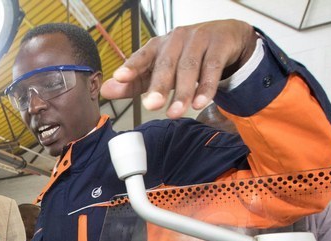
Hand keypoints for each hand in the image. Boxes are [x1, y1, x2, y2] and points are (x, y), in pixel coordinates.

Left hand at [101, 20, 257, 118]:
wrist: (226, 37)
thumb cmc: (186, 55)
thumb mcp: (159, 69)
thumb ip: (134, 82)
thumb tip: (105, 91)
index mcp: (159, 45)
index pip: (142, 55)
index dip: (131, 66)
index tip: (120, 77)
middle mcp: (177, 39)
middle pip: (166, 63)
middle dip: (159, 85)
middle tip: (151, 105)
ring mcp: (199, 39)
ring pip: (189, 67)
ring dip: (183, 92)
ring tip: (176, 113)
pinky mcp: (219, 44)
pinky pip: (212, 67)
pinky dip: (206, 87)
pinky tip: (200, 103)